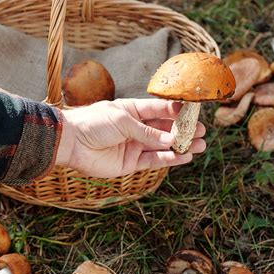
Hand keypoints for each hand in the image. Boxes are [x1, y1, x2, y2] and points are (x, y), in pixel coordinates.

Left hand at [56, 98, 205, 177]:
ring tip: (200, 145)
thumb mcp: (122, 121)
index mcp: (132, 111)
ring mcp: (134, 146)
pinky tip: (184, 157)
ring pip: (162, 146)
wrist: (72, 143)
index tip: (194, 112)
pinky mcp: (130, 163)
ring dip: (180, 146)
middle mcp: (135, 128)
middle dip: (183, 130)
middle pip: (164, 129)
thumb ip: (147, 132)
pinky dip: (169, 159)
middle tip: (202, 131)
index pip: (159, 110)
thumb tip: (171, 140)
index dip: (176, 111)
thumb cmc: (93, 123)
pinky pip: (154, 161)